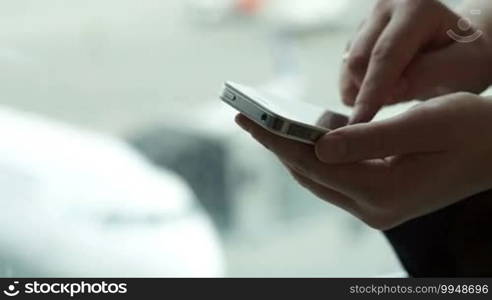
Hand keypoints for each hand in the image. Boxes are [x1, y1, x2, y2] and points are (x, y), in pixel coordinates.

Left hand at [236, 93, 491, 229]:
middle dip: (276, 144)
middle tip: (247, 119)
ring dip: (291, 151)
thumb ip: (368, 138)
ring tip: (264, 126)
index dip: (278, 139)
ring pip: (318, 177)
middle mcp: (373, 209)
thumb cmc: (467, 131)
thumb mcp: (423, 125)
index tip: (249, 120)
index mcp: (382, 193)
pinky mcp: (377, 200)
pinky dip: (314, 157)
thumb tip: (317, 145)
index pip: (314, 163)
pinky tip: (300, 137)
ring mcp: (374, 208)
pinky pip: (333, 177)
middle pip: (309, 173)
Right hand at [342, 0, 491, 122]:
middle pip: (358, 60)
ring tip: (398, 94)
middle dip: (370, 92)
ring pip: (348, 68)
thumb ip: (430, 74)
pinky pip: (344, 74)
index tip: (363, 122)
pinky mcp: (355, 40)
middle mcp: (386, 9)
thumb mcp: (463, 66)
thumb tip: (391, 90)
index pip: (386, 53)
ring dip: (364, 93)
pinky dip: (357, 92)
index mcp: (416, 8)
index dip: (373, 90)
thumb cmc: (465, 58)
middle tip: (401, 101)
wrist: (457, 50)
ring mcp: (367, 24)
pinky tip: (382, 92)